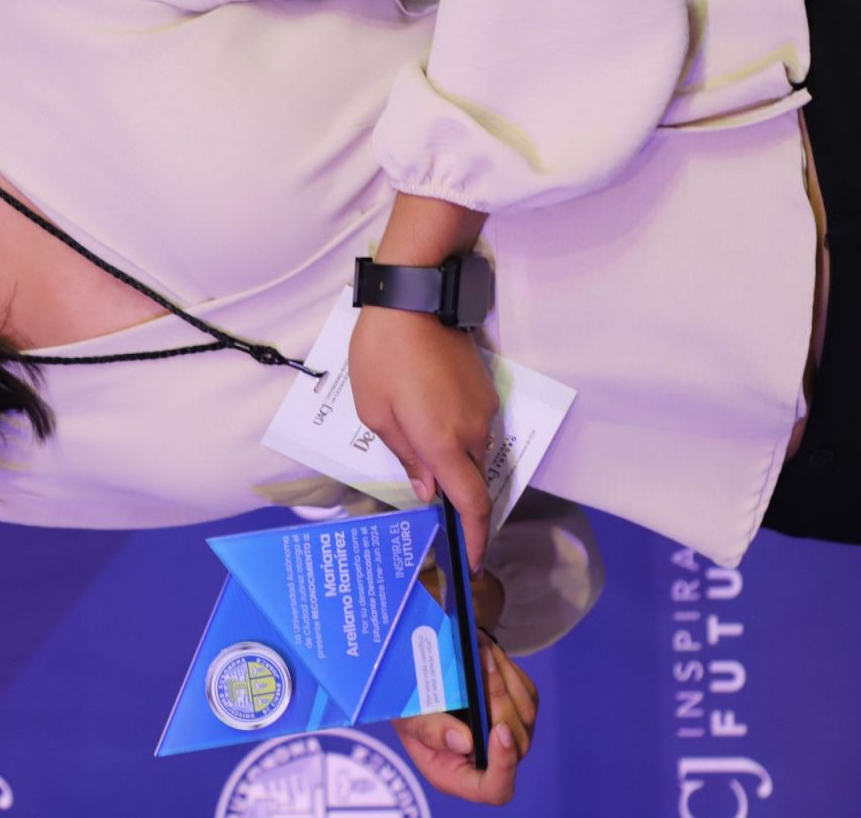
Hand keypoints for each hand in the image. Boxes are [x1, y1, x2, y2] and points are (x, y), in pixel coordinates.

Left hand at [347, 304, 498, 571]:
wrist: (413, 300)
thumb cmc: (382, 357)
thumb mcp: (375, 413)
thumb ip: (406, 456)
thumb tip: (429, 490)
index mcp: (442, 442)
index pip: (470, 502)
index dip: (474, 536)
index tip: (473, 561)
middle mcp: (472, 430)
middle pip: (469, 478)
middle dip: (451, 492)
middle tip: (424, 495)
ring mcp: (483, 408)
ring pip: (470, 450)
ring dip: (448, 456)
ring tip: (412, 435)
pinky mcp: (485, 389)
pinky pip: (471, 425)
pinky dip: (452, 433)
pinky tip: (424, 413)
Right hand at [391, 635, 538, 805]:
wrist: (419, 686)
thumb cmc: (407, 710)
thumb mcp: (405, 720)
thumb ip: (428, 732)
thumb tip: (464, 742)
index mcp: (460, 775)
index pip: (495, 787)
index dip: (504, 764)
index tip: (499, 731)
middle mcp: (490, 760)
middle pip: (515, 743)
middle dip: (498, 700)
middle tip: (480, 663)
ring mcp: (509, 737)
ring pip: (524, 713)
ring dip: (503, 678)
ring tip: (481, 648)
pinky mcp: (518, 712)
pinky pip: (525, 693)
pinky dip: (508, 670)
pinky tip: (486, 650)